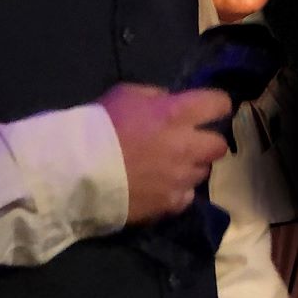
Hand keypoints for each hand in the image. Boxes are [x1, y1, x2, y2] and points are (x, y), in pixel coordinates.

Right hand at [99, 83, 230, 224]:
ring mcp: (181, 178)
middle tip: (188, 142)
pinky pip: (186, 196)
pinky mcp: (171, 204)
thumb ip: (156, 97)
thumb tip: (170, 103)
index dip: (216, 105)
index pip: (220, 104)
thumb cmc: (100, 125)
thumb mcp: (127, 94)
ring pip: (203, 172)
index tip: (207, 109)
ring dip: (190, 167)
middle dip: (207, 141)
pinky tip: (160, 187)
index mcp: (178, 114)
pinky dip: (177, 190)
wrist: (78, 170)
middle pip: (219, 145)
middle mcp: (187, 146)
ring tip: (169, 166)